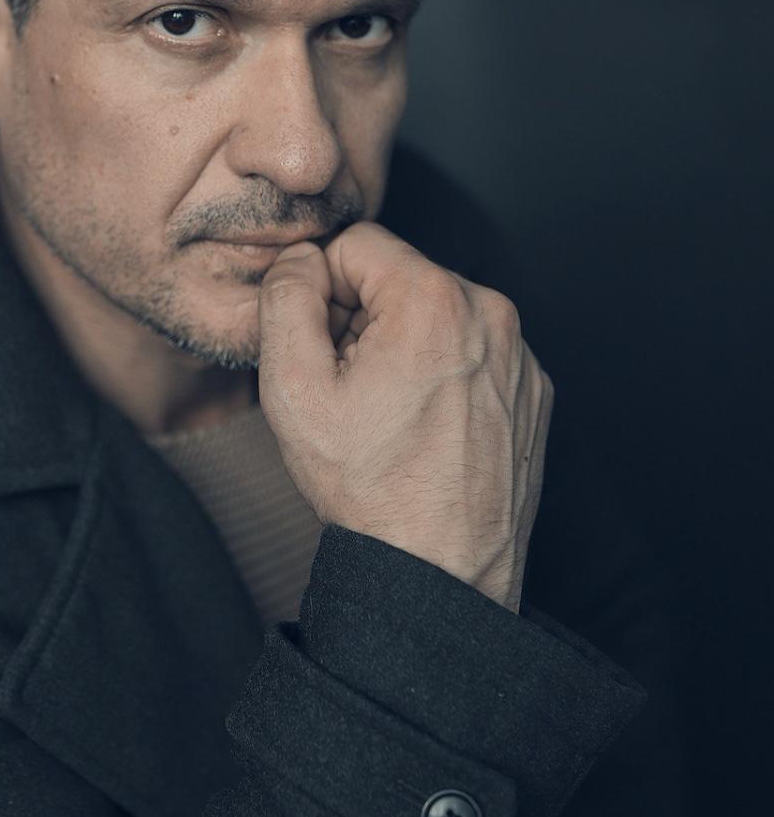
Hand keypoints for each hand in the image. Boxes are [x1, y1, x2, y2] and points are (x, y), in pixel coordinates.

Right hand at [257, 222, 552, 611]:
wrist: (440, 573)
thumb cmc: (370, 488)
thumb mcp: (293, 389)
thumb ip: (285, 298)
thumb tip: (300, 260)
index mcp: (434, 300)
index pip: (356, 243)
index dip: (321, 288)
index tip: (320, 344)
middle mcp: (491, 314)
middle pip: (399, 276)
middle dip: (363, 317)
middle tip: (350, 387)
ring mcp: (520, 354)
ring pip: (434, 312)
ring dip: (401, 344)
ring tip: (387, 411)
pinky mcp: (532, 389)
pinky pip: (470, 349)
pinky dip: (440, 372)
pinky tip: (423, 426)